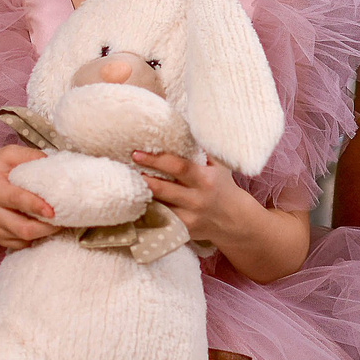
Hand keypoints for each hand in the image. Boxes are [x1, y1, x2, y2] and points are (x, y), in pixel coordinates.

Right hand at [0, 144, 54, 250]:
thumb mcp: (7, 155)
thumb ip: (28, 155)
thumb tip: (52, 161)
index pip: (15, 200)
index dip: (35, 206)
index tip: (52, 210)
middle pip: (22, 228)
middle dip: (47, 227)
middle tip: (65, 218)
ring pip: (24, 239)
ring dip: (45, 233)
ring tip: (60, 222)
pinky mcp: (0, 238)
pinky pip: (22, 244)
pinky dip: (37, 238)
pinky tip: (45, 227)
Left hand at [133, 149, 252, 247]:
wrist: (234, 220)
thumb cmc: (222, 186)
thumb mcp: (218, 165)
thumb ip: (200, 150)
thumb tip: (178, 128)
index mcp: (205, 180)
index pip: (179, 167)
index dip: (156, 160)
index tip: (137, 154)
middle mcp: (197, 199)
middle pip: (164, 189)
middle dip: (143, 178)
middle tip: (125, 168)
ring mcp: (189, 218)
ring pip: (159, 206)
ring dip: (142, 195)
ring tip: (127, 184)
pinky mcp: (183, 231)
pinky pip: (161, 220)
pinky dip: (148, 211)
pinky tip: (135, 202)